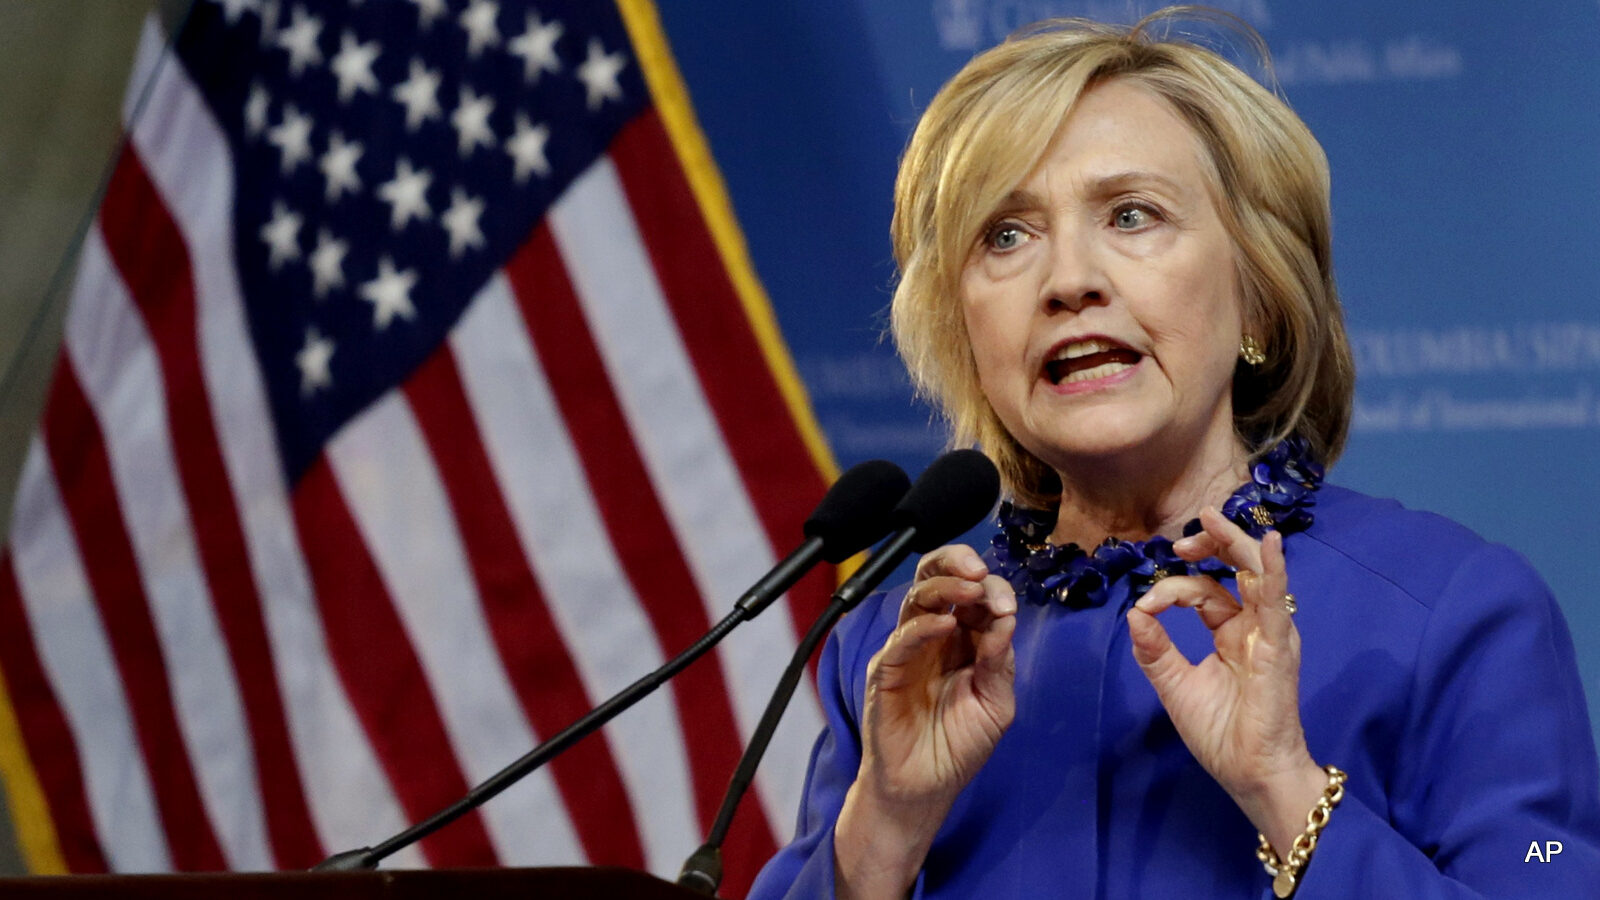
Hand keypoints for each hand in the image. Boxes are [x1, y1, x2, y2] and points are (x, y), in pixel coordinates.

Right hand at [835, 544, 1016, 898]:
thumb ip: (1000, 662)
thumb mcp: (995, 704)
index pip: (973, 595)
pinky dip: (922, 627)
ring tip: (970, 589)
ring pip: (917, 599)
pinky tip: (945, 625)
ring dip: (945, 587)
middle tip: (980, 570)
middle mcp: (933, 636)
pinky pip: (900, 640)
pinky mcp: (886, 672)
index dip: (992, 589)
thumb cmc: (958, 747)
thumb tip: (1006, 619)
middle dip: (957, 563)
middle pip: (936, 579)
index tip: (1008, 604)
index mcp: (962, 639)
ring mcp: (907, 651)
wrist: (924, 789)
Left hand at [1126, 508, 1325, 855]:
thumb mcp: (1175, 685)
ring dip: (1234, 543)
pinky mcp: (1277, 647)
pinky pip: (1275, 603)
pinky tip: (1270, 546)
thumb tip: (1134, 611)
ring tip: (1211, 518)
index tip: (1145, 607)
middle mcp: (1253, 627)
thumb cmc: (1220, 735)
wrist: (1249, 774)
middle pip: (1237, 569)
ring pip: (1255, 575)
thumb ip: (1155, 649)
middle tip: (1183, 537)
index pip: (1204, 592)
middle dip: (1212, 544)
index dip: (1172, 589)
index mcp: (1231, 633)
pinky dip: (1274, 572)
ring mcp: (1268, 634)